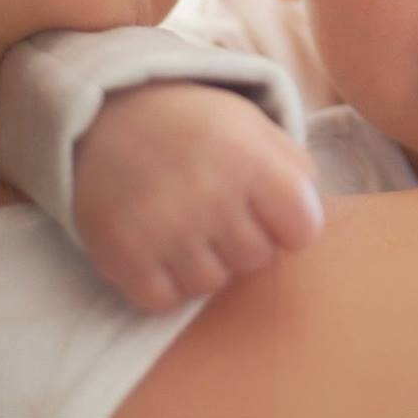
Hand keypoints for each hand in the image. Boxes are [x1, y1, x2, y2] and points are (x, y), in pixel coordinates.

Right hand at [72, 81, 322, 312]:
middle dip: (243, 238)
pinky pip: (166, 300)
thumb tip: (311, 225)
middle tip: (213, 205)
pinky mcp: (123, 256)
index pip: (303, 230)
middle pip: (257, 259)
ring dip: (201, 260)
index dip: (289, 223)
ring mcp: (163, 228)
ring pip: (212, 284)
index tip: (267, 207)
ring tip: (182, 220)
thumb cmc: (194, 127)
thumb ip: (296, 170)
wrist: (106, 117)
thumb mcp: (253, 125)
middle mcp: (208, 194)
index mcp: (247, 158)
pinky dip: (163, 280)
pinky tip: (155, 243)